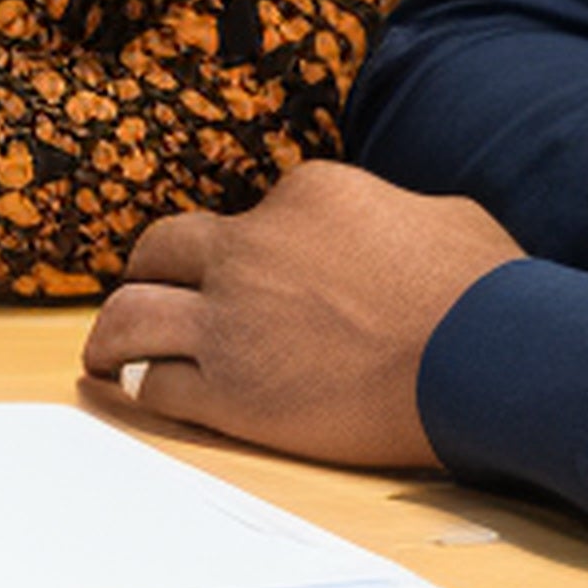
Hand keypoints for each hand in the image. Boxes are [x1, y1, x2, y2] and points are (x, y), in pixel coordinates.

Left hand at [80, 160, 521, 469]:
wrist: (483, 359)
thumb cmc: (485, 292)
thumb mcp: (443, 218)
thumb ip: (395, 215)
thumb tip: (400, 229)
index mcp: (306, 195)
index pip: (253, 214)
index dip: (253, 248)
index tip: (257, 274)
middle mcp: (251, 247)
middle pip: (163, 249)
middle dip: (149, 271)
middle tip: (145, 291)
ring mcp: (231, 320)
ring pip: (130, 315)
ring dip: (110, 333)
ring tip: (102, 350)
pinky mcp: (229, 391)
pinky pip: (155, 385)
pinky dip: (138, 388)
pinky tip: (133, 392)